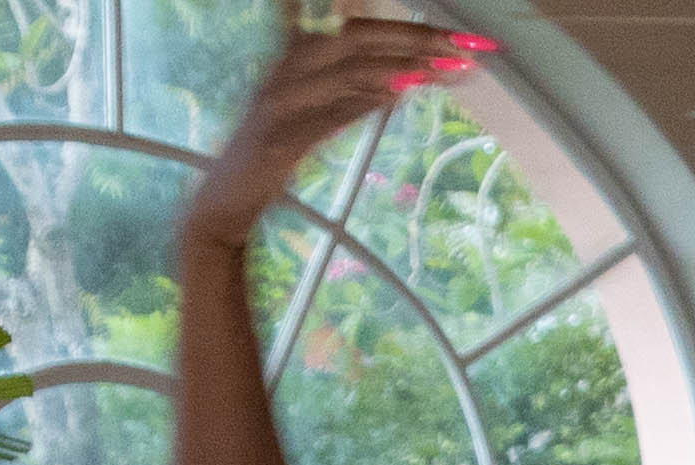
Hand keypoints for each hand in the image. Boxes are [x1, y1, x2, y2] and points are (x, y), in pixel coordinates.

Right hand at [182, 20, 486, 245]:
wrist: (223, 204)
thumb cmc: (271, 160)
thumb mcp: (317, 121)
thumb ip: (353, 99)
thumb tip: (403, 82)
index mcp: (295, 58)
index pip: (360, 31)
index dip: (412, 30)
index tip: (465, 40)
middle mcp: (286, 69)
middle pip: (358, 39)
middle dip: (418, 39)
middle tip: (471, 47)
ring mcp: (278, 100)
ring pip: (346, 69)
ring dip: (402, 66)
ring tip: (450, 67)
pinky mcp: (275, 137)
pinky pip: (324, 114)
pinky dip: (362, 101)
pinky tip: (400, 93)